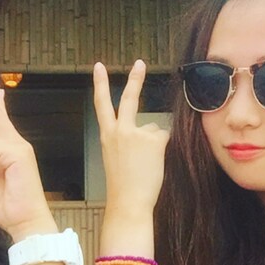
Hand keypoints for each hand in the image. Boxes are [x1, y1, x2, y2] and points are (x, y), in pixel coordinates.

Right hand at [93, 60, 168, 218]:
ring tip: (145, 166)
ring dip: (154, 146)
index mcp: (107, 136)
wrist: (128, 202)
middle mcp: (120, 130)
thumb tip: (152, 129)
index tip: (98, 67)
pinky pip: (165, 139)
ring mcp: (137, 134)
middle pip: (128, 99)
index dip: (100, 84)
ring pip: (153, 131)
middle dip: (134, 78)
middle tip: (139, 63)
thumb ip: (129, 140)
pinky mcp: (154, 140)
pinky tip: (155, 164)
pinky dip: (164, 151)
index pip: (101, 104)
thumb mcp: (116, 159)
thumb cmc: (123, 187)